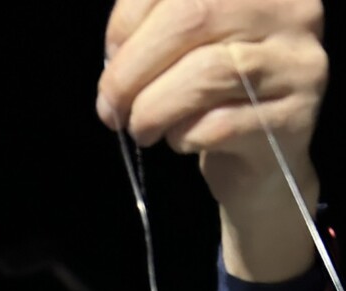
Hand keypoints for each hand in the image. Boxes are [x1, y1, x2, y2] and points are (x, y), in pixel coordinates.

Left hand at [98, 0, 327, 279]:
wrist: (262, 160)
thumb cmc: (214, 98)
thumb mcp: (185, 50)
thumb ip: (154, 32)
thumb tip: (114, 55)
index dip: (129, 19)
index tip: (111, 57)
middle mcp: (289, 10)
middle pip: (194, 18)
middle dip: (132, 69)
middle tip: (110, 106)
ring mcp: (296, 64)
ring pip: (207, 72)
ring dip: (153, 108)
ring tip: (141, 128)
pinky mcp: (292, 118)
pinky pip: (221, 124)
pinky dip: (184, 136)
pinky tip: (179, 140)